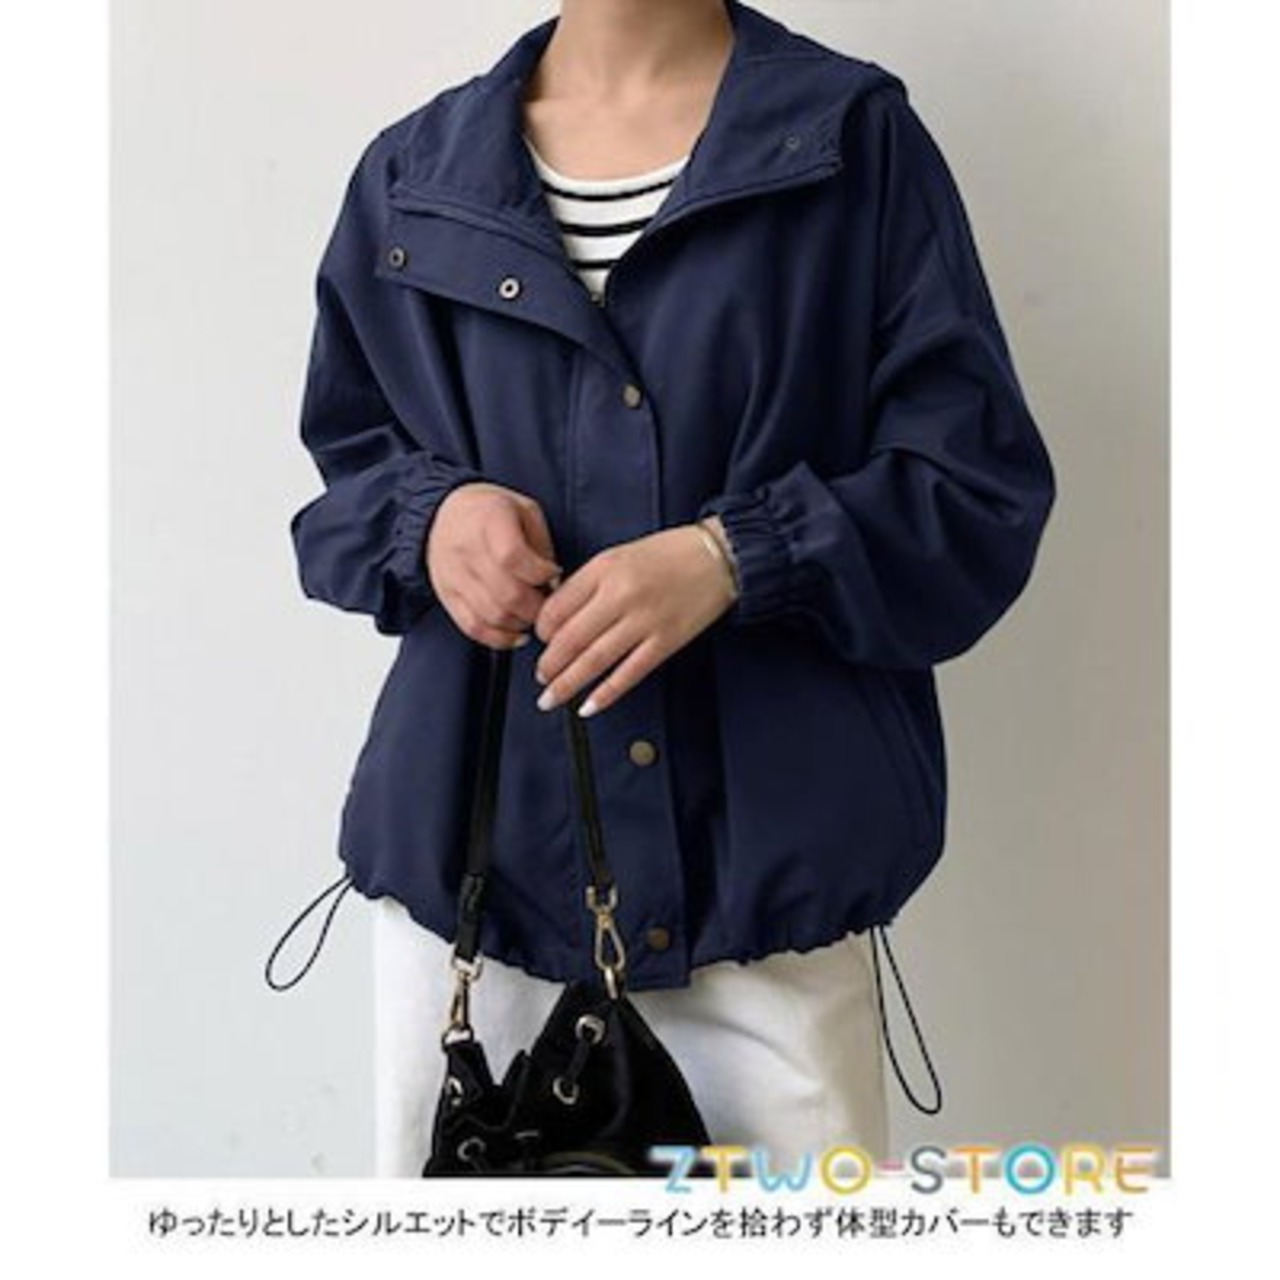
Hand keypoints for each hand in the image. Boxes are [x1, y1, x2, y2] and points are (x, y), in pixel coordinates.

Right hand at [427, 481, 562, 647]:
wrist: (442, 514)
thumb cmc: (492, 512)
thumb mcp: (524, 510)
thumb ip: (541, 545)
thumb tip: (554, 584)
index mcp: (488, 520)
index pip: (513, 557)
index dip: (540, 574)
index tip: (554, 574)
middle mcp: (466, 549)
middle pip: (507, 594)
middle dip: (537, 606)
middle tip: (549, 602)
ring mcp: (453, 576)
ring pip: (492, 615)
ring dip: (522, 623)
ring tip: (533, 614)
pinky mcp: (447, 596)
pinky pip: (473, 628)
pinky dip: (499, 638)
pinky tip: (518, 634)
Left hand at [532, 520, 738, 716]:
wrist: (718, 557)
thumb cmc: (669, 554)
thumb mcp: (618, 554)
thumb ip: (587, 582)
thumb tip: (557, 615)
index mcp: (604, 568)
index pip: (557, 608)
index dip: (541, 631)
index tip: (540, 641)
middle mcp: (621, 594)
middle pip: (570, 639)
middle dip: (548, 664)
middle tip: (541, 676)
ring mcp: (644, 621)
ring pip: (594, 661)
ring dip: (567, 684)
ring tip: (551, 697)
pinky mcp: (666, 642)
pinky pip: (629, 674)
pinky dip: (606, 694)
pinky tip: (589, 706)